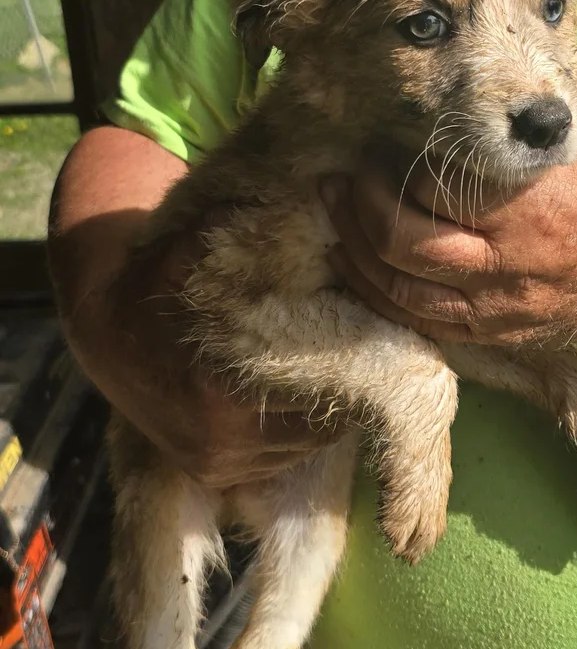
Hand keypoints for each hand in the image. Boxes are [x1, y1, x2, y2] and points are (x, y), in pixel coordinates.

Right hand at [97, 211, 344, 487]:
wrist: (105, 337)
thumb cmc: (155, 287)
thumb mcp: (189, 249)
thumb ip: (238, 231)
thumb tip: (303, 208)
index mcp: (219, 391)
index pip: (318, 392)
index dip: (349, 368)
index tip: (364, 342)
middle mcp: (223, 440)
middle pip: (318, 429)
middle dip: (343, 395)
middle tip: (360, 360)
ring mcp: (219, 464)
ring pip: (302, 449)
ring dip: (321, 418)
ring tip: (334, 377)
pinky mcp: (215, 475)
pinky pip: (278, 463)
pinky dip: (295, 437)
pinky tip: (298, 401)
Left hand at [321, 81, 576, 345]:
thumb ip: (527, 102)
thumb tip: (478, 68)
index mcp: (530, 198)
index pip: (430, 183)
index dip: (389, 165)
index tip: (372, 147)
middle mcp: (512, 259)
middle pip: (403, 239)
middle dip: (358, 208)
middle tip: (342, 181)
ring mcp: (505, 306)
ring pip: (403, 290)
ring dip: (357, 254)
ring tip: (337, 220)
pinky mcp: (503, 336)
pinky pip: (425, 325)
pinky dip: (384, 297)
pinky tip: (362, 269)